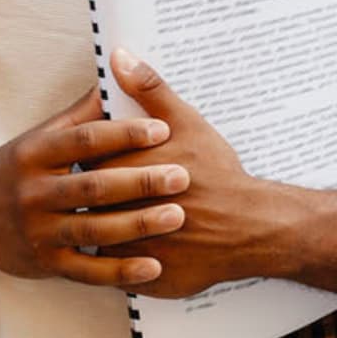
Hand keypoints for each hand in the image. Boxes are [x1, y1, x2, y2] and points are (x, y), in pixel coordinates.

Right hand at [0, 84, 189, 288]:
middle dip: (140, 180)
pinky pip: (88, 271)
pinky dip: (122, 271)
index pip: (84, 140)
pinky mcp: (45, 264)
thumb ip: (82, 114)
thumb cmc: (17, 168)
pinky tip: (154, 266)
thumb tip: (120, 73)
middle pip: (92, 186)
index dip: (124, 134)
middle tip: (182, 176)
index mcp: (35, 153)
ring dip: (138, 224)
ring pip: (93, 229)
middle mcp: (32, 192)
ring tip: (177, 215)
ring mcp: (37, 231)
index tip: (163, 129)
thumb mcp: (41, 136)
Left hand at [95, 50, 260, 298]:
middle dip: (92, 195)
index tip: (105, 158)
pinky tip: (132, 247)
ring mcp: (126, 252)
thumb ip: (148, 89)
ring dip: (100, 229)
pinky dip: (121, 260)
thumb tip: (119, 57)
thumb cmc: (217, 172)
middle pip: (85, 202)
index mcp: (121, 171)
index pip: (85, 162)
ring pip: (95, 240)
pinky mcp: (140, 281)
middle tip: (112, 189)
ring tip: (119, 217)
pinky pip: (116, 273)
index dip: (93, 159)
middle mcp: (116, 212)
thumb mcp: (186, 123)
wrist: (251, 226)